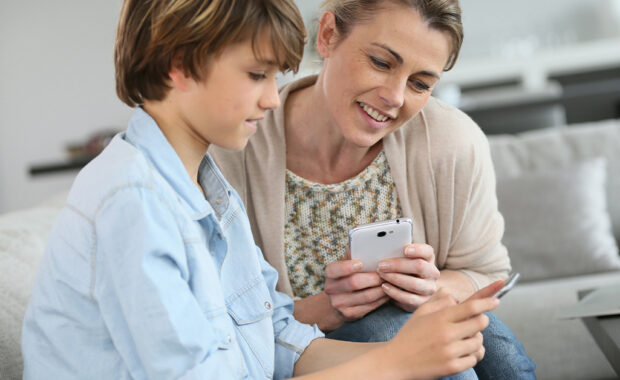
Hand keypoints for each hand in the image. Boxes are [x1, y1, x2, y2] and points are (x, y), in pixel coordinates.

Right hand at [323, 258, 389, 322]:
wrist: (338, 301)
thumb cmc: (348, 276)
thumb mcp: (347, 264)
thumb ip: (354, 253)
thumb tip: (366, 238)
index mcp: (330, 273)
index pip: (335, 269)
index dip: (347, 266)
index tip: (360, 263)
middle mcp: (331, 289)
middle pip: (354, 283)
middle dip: (373, 278)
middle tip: (386, 273)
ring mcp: (339, 303)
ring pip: (365, 296)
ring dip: (381, 289)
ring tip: (391, 282)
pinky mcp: (349, 314)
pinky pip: (369, 306)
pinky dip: (381, 299)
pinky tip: (388, 292)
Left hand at [377, 243, 439, 311]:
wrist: (412, 290)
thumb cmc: (404, 270)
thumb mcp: (403, 259)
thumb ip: (397, 252)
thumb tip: (382, 244)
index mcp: (428, 258)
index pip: (428, 251)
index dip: (417, 249)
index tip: (404, 249)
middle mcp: (432, 273)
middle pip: (419, 266)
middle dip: (398, 265)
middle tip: (381, 265)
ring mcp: (429, 288)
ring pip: (414, 283)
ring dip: (395, 279)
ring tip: (381, 275)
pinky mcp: (422, 302)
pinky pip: (409, 298)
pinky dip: (394, 292)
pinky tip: (384, 287)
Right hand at [384, 281, 502, 379]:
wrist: (396, 361)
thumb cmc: (410, 335)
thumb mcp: (420, 313)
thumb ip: (438, 301)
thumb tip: (454, 295)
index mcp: (439, 317)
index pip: (470, 307)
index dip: (487, 301)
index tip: (496, 301)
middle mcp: (446, 333)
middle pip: (481, 323)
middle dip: (481, 320)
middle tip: (473, 322)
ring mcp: (450, 351)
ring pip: (479, 342)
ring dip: (475, 339)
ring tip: (461, 340)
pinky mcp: (452, 367)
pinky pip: (474, 358)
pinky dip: (470, 355)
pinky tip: (458, 353)